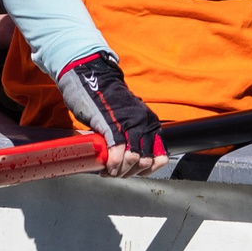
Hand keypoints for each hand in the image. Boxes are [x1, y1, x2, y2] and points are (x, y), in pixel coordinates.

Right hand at [54, 51, 166, 176]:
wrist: (91, 77)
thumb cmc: (106, 100)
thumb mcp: (128, 116)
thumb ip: (133, 135)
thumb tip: (132, 159)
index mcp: (150, 123)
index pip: (160, 156)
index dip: (146, 170)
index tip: (133, 172)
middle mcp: (144, 123)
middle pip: (145, 161)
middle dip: (130, 173)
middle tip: (116, 173)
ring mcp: (129, 124)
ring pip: (133, 159)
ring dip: (120, 171)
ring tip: (109, 171)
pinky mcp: (112, 125)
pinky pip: (117, 152)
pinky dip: (113, 164)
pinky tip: (107, 166)